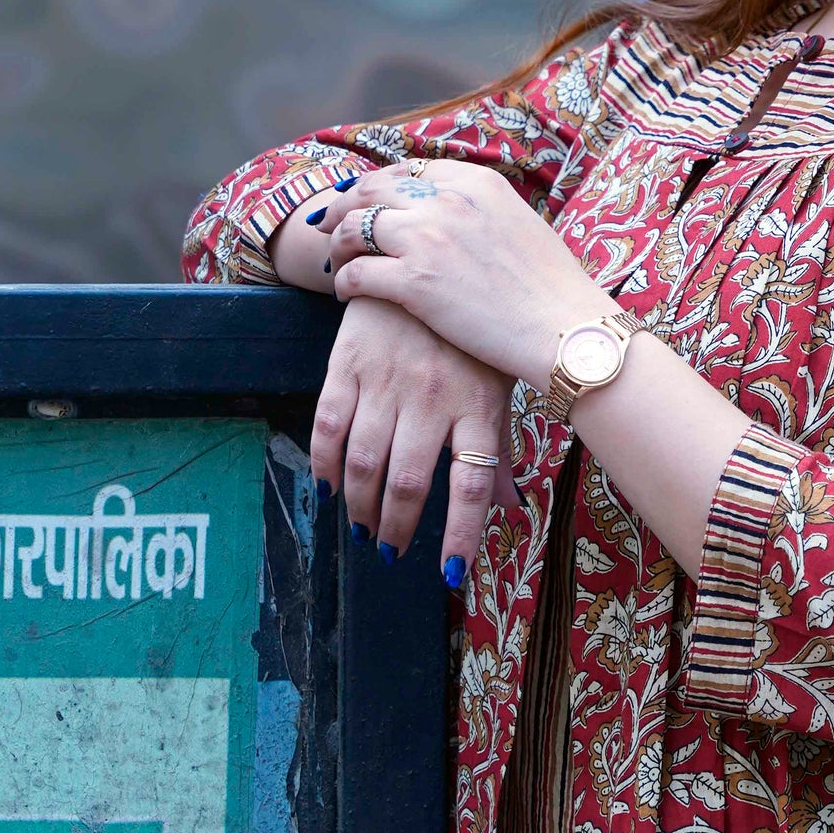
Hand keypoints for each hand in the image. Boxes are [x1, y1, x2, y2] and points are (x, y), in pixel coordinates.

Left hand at [310, 159, 607, 385]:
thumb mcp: (522, 225)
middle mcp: (446, 200)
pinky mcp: (413, 282)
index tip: (365, 201)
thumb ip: (483, 211)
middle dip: (345, 206)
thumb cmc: (554, 290)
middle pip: (371, 189)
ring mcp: (427, 239)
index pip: (407, 170)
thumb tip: (462, 216)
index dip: (378, 186)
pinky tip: (345, 294)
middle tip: (330, 225)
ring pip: (354, 228)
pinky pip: (356, 273)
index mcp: (475, 181)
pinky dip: (343, 282)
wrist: (566, 330)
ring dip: (338, 245)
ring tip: (336, 262)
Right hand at [310, 298, 513, 584]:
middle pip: (409, 482)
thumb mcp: (496, 384)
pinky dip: (322, 464)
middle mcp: (433, 397)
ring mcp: (388, 380)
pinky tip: (327, 486)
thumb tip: (510, 508)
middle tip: (390, 548)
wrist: (422, 259)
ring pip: (364, 462)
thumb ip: (499, 450)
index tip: (451, 574)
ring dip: (359, 505)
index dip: (461, 534)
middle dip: (396, 527)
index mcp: (479, 406)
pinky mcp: (349, 364)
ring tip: (363, 526)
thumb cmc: (467, 334)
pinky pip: (328, 424)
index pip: (471, 485)